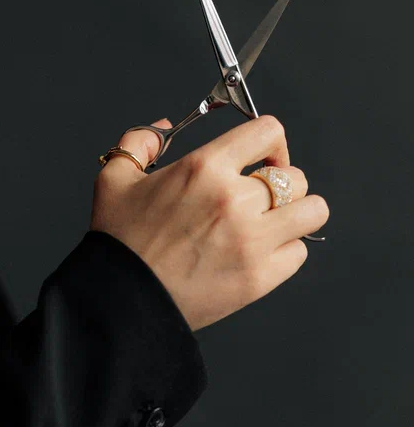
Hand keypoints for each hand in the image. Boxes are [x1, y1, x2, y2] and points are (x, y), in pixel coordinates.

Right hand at [90, 114, 329, 331]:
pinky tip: (259, 252)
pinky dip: (285, 250)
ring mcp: (252, 240)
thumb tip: (163, 128)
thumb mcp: (114, 179)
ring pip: (312, 211)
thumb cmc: (119, 240)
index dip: (271, 142)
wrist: (123, 298)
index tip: (262, 157)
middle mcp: (235, 199)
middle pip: (296, 176)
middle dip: (281, 182)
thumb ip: (138, 143)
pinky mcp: (260, 277)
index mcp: (204, 168)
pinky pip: (299, 253)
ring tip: (273, 222)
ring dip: (296, 213)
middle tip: (261, 197)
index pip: (268, 132)